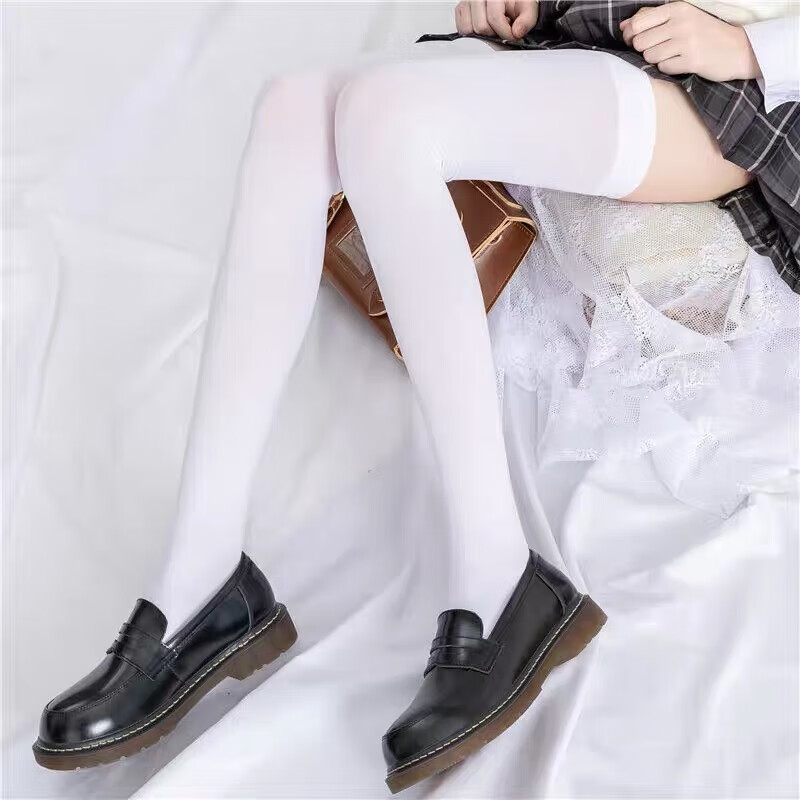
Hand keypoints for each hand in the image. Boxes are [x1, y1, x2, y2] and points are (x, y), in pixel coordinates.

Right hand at [455, 0, 538, 40]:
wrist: (508, 1)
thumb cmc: (516, 3)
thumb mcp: (527, 8)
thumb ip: (527, 20)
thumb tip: (517, 32)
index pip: (494, 17)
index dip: (505, 32)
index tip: (513, 36)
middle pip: (481, 26)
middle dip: (494, 33)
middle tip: (502, 29)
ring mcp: (468, 2)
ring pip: (469, 29)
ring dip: (483, 34)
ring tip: (493, 27)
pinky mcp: (461, 9)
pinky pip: (462, 29)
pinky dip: (473, 33)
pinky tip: (484, 27)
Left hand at [620, 1, 760, 80]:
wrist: (738, 48)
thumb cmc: (705, 33)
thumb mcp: (682, 17)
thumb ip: (652, 18)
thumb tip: (624, 26)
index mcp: (677, 8)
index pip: (638, 23)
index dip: (631, 35)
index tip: (637, 39)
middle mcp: (681, 22)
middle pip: (640, 42)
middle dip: (645, 49)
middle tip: (660, 48)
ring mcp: (686, 41)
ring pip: (650, 56)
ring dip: (657, 59)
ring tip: (673, 54)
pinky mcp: (691, 60)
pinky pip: (663, 68)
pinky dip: (668, 68)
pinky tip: (681, 61)